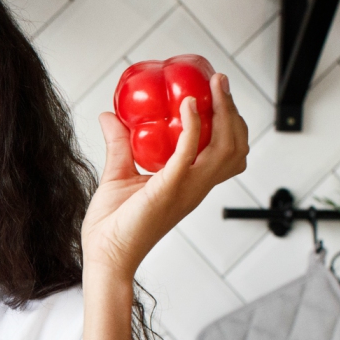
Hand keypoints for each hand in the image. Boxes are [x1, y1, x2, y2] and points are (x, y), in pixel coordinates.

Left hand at [83, 72, 248, 280]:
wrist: (104, 256)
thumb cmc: (113, 227)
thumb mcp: (118, 174)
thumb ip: (119, 144)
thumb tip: (109, 116)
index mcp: (190, 183)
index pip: (226, 150)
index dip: (229, 121)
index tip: (216, 92)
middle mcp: (196, 186)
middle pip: (235, 146)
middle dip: (234, 111)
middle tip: (220, 83)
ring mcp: (186, 188)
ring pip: (226, 147)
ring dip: (223, 112)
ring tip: (213, 87)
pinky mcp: (168, 188)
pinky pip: (189, 152)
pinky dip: (193, 126)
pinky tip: (188, 105)